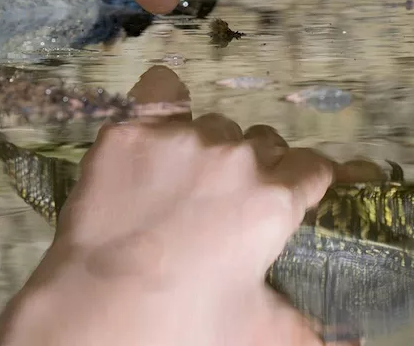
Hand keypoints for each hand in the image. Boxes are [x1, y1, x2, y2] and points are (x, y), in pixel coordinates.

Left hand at [0, 64, 376, 345]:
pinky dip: (164, 103)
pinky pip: (160, 91)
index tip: (298, 187)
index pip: (313, 166)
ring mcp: (183, 138)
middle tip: (227, 202)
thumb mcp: (257, 329)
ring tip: (183, 181)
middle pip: (263, 142)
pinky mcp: (132, 131)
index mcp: (275, 201)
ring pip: (214, 123)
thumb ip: (304, 328)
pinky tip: (158, 124)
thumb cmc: (185, 322)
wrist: (100, 307)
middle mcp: (237, 158)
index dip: (307, 178)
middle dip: (255, 166)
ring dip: (209, 146)